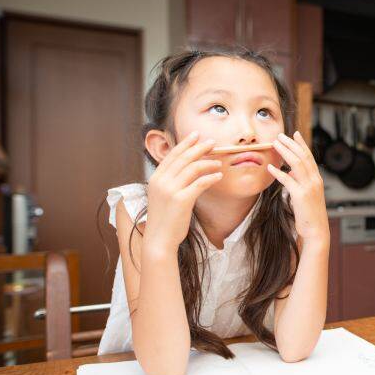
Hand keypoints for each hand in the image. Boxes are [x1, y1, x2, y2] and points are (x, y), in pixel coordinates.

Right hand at [145, 132, 222, 250]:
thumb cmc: (164, 219)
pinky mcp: (181, 200)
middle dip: (199, 147)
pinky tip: (218, 175)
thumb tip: (187, 169)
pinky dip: (211, 177)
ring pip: (193, 167)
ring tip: (219, 162)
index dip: (185, 143)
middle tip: (212, 142)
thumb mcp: (163, 196)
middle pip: (184, 157)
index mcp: (155, 178)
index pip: (172, 155)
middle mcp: (161, 181)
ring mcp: (170, 190)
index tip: (196, 135)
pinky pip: (200, 183)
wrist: (159, 240)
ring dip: (208, 162)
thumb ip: (171, 181)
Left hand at [268, 132, 328, 243]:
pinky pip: (288, 180)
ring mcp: (308, 187)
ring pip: (296, 163)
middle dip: (291, 144)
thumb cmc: (310, 215)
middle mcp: (314, 180)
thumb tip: (290, 173)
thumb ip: (299, 182)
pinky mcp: (300, 195)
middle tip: (280, 135)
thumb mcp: (306, 195)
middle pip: (302, 156)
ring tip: (275, 144)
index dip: (302, 144)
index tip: (295, 134)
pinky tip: (270, 167)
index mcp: (317, 179)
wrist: (316, 230)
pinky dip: (278, 172)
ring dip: (285, 151)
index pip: (309, 157)